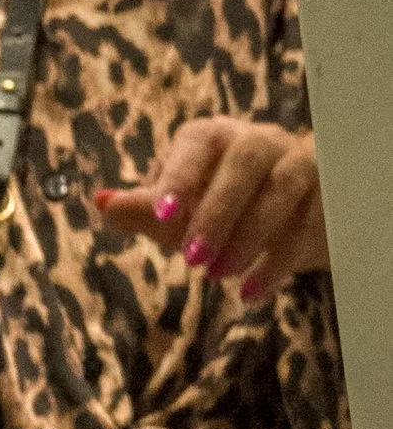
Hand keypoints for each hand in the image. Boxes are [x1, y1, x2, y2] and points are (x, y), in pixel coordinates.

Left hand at [94, 121, 328, 298]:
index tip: (161, 214)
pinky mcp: (328, 195)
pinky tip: (252, 290)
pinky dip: (280, 260)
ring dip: (250, 234)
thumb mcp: (178, 212)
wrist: (285, 219)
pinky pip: (310, 222)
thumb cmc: (219, 208)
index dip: (179, 175)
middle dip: (217, 211)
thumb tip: (101, 202)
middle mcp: (258, 140)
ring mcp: (298, 163)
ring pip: (283, 186)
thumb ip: (143, 209)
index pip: (197, 144)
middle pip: (245, 160)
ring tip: (221, 278)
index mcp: (213, 137)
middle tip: (193, 259)